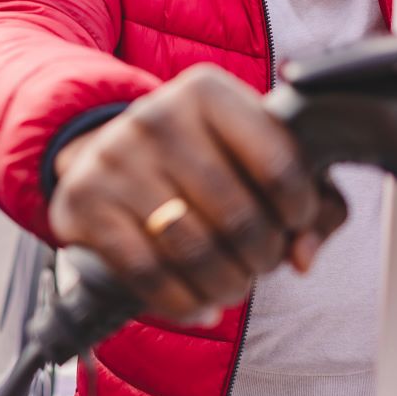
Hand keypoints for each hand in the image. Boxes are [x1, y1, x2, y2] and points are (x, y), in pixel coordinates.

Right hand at [48, 65, 346, 323]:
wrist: (107, 155)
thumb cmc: (204, 160)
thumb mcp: (259, 158)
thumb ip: (311, 203)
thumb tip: (304, 256)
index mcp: (208, 90)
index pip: (279, 164)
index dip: (299, 212)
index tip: (293, 225)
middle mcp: (157, 115)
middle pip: (238, 215)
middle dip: (262, 257)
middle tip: (260, 264)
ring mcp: (115, 157)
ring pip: (194, 249)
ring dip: (226, 285)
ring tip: (232, 286)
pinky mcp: (85, 202)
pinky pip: (149, 273)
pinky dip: (184, 303)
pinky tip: (199, 305)